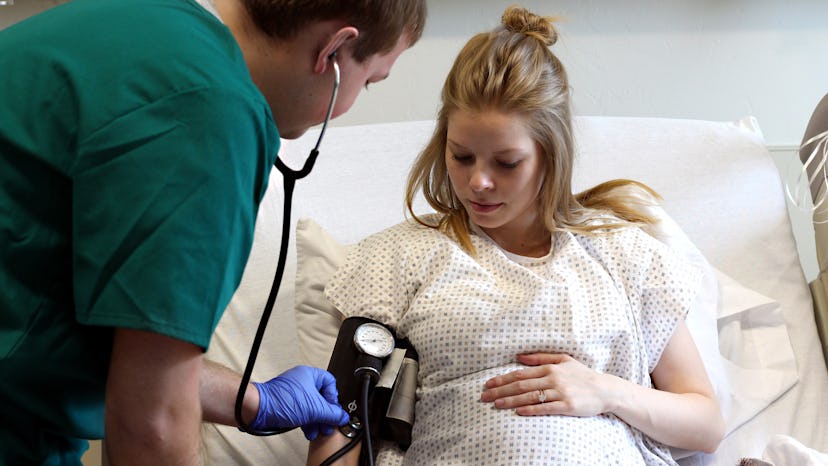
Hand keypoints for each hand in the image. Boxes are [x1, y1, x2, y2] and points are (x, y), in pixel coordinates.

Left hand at [251, 366, 349, 439]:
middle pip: (321, 397)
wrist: (259, 409)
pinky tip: (309, 431)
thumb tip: (342, 417)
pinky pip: (302, 412)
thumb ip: (332, 413)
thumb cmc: (281, 401)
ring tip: (319, 431)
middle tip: (329, 423)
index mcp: (309, 374)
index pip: (330, 382)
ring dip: (317, 420)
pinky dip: (307, 422)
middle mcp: (302, 381)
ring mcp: (294, 393)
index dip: (334, 397)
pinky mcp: (287, 405)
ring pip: (312, 406)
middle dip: (326, 413)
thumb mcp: (315, 408)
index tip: (334, 409)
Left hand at [480, 353, 615, 416]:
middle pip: (521, 385)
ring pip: (530, 397)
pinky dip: (532, 409)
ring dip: (511, 401)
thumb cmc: (582, 375)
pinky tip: (519, 412)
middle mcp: (553, 379)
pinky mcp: (568, 406)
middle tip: (484, 396)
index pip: (520, 374)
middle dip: (500, 391)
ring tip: (496, 404)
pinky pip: (546, 408)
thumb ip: (540, 357)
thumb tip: (519, 356)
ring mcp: (560, 393)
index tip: (488, 384)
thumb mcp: (563, 360)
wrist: (605, 390)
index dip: (502, 379)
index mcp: (550, 368)